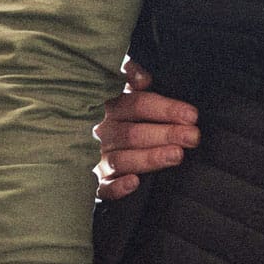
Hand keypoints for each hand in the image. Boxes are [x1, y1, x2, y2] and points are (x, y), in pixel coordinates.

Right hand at [94, 60, 200, 200]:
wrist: (71, 134)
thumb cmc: (112, 109)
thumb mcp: (118, 85)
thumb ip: (129, 75)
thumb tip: (142, 78)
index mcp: (109, 106)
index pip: (138, 105)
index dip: (166, 109)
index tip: (191, 116)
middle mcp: (100, 132)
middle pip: (133, 133)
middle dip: (166, 134)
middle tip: (192, 137)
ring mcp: (94, 157)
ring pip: (120, 160)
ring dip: (149, 158)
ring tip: (176, 155)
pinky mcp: (92, 181)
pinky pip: (101, 187)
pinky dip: (116, 187)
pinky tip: (133, 183)